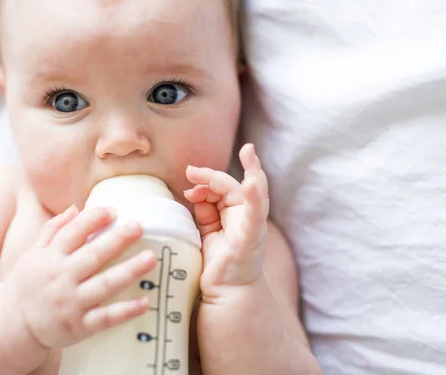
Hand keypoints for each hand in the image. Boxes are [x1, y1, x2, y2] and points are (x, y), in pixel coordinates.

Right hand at [5, 206, 155, 348]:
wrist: (13, 325)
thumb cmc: (29, 284)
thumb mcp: (33, 254)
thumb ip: (53, 230)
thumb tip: (75, 208)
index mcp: (51, 258)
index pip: (73, 233)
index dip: (93, 219)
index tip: (113, 211)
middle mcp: (62, 278)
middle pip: (94, 255)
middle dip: (117, 239)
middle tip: (138, 226)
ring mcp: (72, 303)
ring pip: (105, 285)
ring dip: (129, 271)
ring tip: (150, 258)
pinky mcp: (80, 326)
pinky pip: (106, 318)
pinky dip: (126, 311)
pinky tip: (144, 301)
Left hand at [184, 144, 268, 297]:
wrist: (225, 293)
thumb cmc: (218, 264)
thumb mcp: (208, 231)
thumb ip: (205, 210)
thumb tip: (194, 191)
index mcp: (235, 214)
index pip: (223, 187)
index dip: (206, 180)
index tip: (189, 179)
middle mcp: (247, 216)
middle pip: (232, 186)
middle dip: (212, 176)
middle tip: (191, 172)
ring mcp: (252, 225)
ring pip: (255, 191)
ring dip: (253, 170)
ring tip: (249, 152)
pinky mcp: (251, 237)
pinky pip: (256, 214)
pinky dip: (256, 197)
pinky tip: (253, 183)